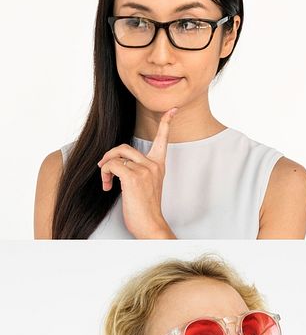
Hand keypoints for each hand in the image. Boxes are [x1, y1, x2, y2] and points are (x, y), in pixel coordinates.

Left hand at [97, 108, 176, 238]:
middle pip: (124, 147)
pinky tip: (108, 187)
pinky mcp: (133, 178)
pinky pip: (112, 166)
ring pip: (116, 156)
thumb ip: (137, 171)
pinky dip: (105, 174)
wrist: (150, 225)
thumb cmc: (145, 209)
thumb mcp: (145, 185)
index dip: (167, 122)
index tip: (173, 109)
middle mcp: (154, 164)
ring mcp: (145, 170)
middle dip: (108, 156)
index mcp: (159, 165)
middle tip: (103, 169)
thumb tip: (117, 164)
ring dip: (105, 168)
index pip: (164, 138)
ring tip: (106, 181)